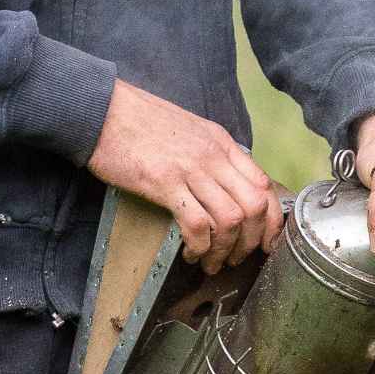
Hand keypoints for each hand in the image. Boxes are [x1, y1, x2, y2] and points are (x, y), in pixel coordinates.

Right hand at [88, 80, 284, 272]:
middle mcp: (213, 156)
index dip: (272, 220)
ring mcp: (190, 169)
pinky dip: (199, 246)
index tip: (266, 242)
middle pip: (254, 206)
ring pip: (230, 219)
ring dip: (225, 250)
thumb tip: (225, 188)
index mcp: (221, 143)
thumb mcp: (189, 130)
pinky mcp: (164, 183)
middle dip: (252, 241)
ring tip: (211, 262)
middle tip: (237, 259)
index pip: (264, 185)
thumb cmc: (139, 121)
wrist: (102, 110)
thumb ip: (211, 155)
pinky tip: (191, 253)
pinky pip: (197, 224)